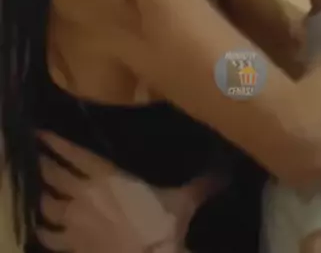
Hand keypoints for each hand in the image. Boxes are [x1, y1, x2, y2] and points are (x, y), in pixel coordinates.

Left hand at [37, 132, 217, 252]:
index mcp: (107, 175)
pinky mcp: (70, 245)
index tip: (42, 133)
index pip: (73, 153)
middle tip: (39, 157)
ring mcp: (74, 221)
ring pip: (46, 203)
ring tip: (40, 190)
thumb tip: (227, 167)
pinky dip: (42, 230)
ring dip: (41, 196)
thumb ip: (203, 181)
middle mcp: (84, 193)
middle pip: (52, 174)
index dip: (55, 142)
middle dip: (44, 164)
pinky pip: (47, 236)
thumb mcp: (184, 199)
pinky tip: (41, 227)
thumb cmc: (162, 225)